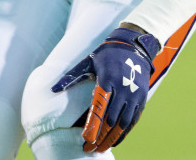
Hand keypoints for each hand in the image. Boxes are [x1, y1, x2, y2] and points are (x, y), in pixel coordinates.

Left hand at [52, 27, 161, 152]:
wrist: (134, 46)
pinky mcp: (141, 99)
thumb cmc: (106, 54)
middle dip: (100, 136)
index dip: (93, 124)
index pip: (100, 107)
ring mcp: (134, 95)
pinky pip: (132, 121)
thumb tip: (53, 89)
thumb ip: (71, 77)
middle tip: (88, 148)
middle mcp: (123, 89)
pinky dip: (124, 133)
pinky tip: (115, 141)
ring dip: (112, 138)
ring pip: (123, 123)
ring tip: (100, 148)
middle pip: (111, 119)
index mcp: (108, 79)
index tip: (86, 138)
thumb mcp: (88, 61)